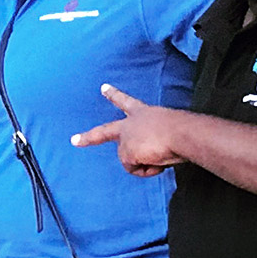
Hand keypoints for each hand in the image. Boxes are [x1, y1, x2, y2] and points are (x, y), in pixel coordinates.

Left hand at [71, 83, 189, 175]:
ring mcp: (125, 138)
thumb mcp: (167, 128)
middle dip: (89, 137)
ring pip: (131, 161)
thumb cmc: (181, 129)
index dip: (114, 95)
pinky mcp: (126, 153)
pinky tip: (156, 160)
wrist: (180, 132)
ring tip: (161, 154)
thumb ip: (157, 138)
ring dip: (146, 164)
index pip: (126, 102)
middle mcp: (130, 124)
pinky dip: (148, 170)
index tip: (103, 87)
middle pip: (106, 131)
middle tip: (74, 140)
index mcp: (142, 113)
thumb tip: (154, 155)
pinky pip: (136, 169)